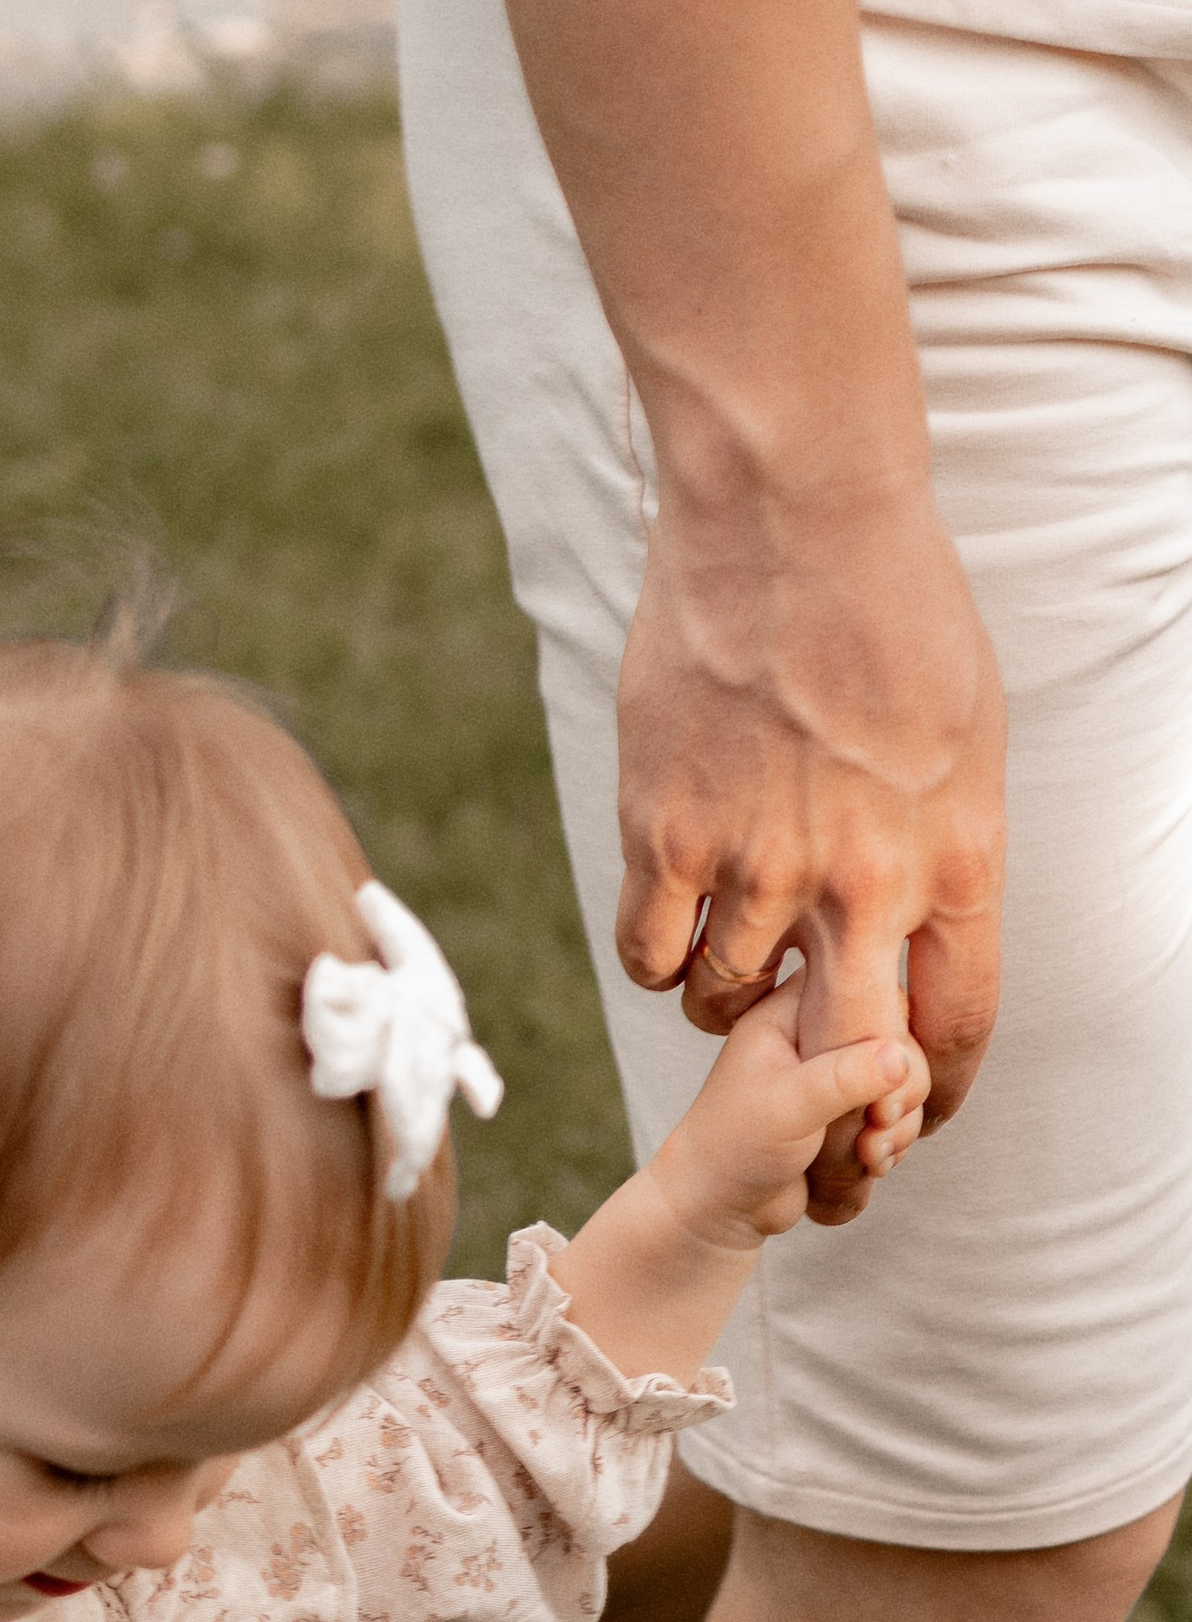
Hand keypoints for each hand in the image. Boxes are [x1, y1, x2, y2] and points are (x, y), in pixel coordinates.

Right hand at [616, 475, 1004, 1222]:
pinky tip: (675, 915)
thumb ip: (944, 847)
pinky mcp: (666, 834)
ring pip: (729, 1004)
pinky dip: (662, 957)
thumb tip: (919, 930)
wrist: (791, 516)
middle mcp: (862, 877)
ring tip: (732, 943)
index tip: (904, 1105)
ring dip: (729, 997)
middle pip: (843, 1053)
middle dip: (825, 1097)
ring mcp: (759, 861)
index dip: (927, 1089)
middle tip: (801, 1091)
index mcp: (954, 853)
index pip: (955, 1025)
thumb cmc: (891, 606)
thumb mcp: (968, 736)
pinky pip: (652, 955)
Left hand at [653, 978, 928, 1257]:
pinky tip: (868, 1164)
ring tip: (868, 1155)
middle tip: (878, 1123)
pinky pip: (896, 1114)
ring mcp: (836, 1072)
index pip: (864, 985)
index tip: (882, 1080)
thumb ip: (842, 1079)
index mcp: (790, 1010)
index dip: (887, 1030)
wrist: (720, 1209)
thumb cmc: (733, 1148)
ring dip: (898, 1123)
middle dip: (901, 1089)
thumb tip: (899, 1057)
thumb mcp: (787, 1108)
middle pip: (898, 1036)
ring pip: (903, 1081)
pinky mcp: (848, 1109)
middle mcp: (817, 1033)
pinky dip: (891, 1141)